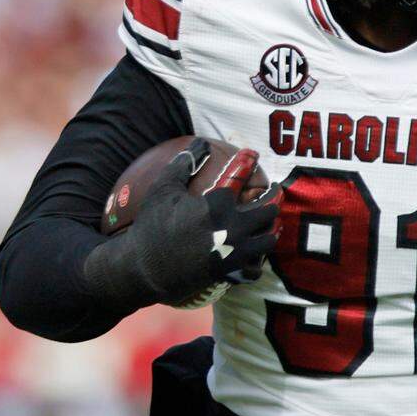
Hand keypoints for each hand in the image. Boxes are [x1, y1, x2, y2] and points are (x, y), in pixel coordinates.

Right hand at [84, 138, 280, 312]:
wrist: (143, 270)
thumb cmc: (151, 226)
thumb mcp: (163, 190)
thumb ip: (184, 164)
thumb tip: (200, 143)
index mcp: (217, 205)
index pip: (241, 176)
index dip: (248, 161)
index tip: (252, 154)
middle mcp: (233, 228)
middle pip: (269, 209)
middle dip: (273, 197)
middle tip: (273, 190)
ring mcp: (235, 253)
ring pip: (270, 238)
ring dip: (271, 227)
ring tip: (270, 220)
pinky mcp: (231, 273)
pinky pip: (257, 268)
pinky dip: (258, 259)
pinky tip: (255, 251)